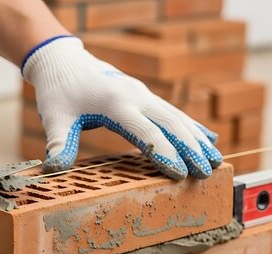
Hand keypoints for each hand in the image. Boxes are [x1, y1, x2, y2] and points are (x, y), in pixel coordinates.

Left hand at [22, 36, 222, 178]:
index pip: (146, 131)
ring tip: (217, 161)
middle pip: (170, 124)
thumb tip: (54, 169)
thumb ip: (59, 142)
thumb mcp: (54, 117)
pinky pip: (172, 113)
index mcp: (115, 102)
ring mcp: (143, 94)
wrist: (65, 62)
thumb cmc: (59, 92)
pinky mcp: (145, 95)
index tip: (180, 174)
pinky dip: (191, 127)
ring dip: (197, 139)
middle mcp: (135, 95)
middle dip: (191, 150)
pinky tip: (209, 139)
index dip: (164, 153)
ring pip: (177, 118)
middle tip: (207, 173)